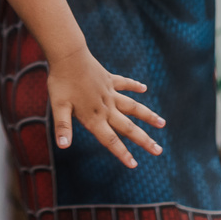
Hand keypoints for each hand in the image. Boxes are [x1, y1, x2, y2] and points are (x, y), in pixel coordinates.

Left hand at [45, 47, 164, 167]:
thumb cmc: (61, 82)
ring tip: (162, 123)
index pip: (110, 140)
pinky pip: (125, 84)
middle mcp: (106, 107)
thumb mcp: (58, 106)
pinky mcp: (109, 78)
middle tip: (159, 151)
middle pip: (128, 127)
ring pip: (133, 107)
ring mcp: (109, 92)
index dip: (122, 153)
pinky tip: (144, 88)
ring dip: (148, 116)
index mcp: (94, 117)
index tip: (134, 165)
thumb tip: (63, 146)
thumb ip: (63, 126)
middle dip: (144, 140)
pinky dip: (134, 86)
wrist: (68, 55)